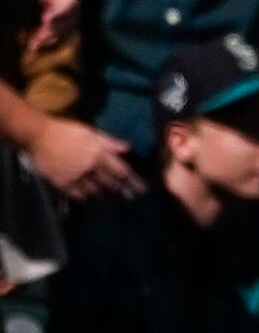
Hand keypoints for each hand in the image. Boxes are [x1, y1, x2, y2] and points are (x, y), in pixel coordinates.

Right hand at [24, 117, 143, 201]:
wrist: (41, 136)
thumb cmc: (68, 131)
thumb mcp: (92, 133)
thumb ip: (110, 142)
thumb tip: (128, 148)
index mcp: (99, 154)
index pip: (121, 171)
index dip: (133, 180)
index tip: (142, 188)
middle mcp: (90, 168)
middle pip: (110, 183)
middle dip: (122, 191)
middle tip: (131, 198)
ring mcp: (75, 177)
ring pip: (94, 190)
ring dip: (105, 195)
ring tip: (113, 201)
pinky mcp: (61, 183)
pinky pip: (76, 194)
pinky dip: (84, 197)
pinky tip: (89, 199)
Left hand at [27, 0, 77, 55]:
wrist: (52, 6)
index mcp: (72, 2)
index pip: (69, 10)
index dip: (59, 15)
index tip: (45, 20)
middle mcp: (73, 17)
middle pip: (66, 26)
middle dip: (54, 30)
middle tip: (39, 34)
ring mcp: (68, 29)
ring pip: (61, 37)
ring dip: (48, 41)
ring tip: (34, 45)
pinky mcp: (61, 38)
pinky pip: (56, 45)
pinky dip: (46, 48)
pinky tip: (34, 49)